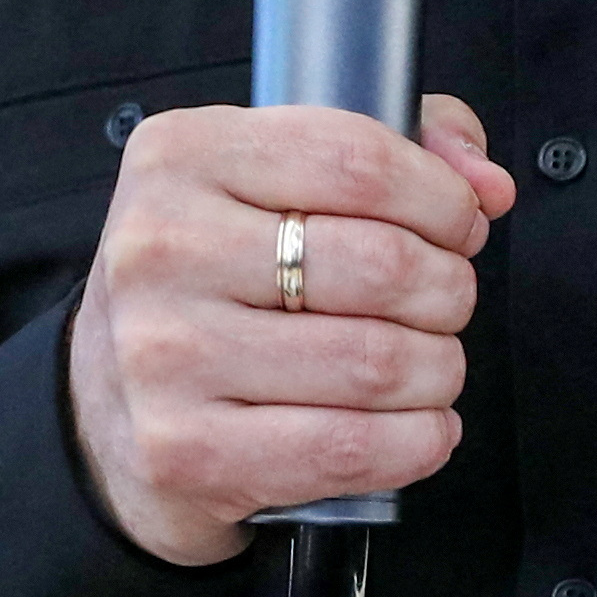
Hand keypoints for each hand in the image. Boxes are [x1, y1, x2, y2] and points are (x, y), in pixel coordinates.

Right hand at [67, 94, 520, 567]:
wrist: (109, 407)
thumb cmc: (216, 279)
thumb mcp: (278, 177)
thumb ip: (398, 145)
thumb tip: (488, 183)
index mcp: (181, 156)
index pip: (357, 160)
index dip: (442, 196)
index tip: (460, 223)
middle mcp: (159, 249)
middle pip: (381, 263)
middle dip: (448, 287)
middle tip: (444, 300)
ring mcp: (164, 356)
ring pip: (377, 362)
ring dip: (439, 367)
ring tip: (429, 363)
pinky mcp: (185, 451)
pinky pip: (350, 449)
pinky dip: (418, 440)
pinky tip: (419, 424)